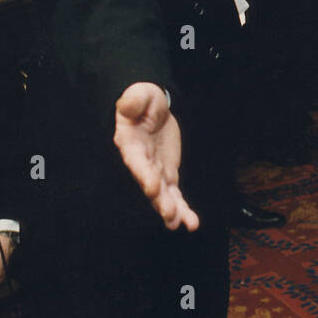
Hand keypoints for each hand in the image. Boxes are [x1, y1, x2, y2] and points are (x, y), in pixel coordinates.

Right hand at [113, 82, 199, 231]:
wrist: (153, 108)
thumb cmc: (143, 100)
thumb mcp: (140, 94)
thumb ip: (134, 100)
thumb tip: (127, 105)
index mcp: (131, 144)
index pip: (137, 161)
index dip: (144, 174)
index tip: (153, 186)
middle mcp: (141, 162)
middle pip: (150, 183)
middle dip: (159, 200)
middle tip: (170, 214)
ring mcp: (155, 170)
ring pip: (163, 194)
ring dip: (171, 209)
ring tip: (181, 224)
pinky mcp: (168, 174)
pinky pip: (175, 194)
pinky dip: (183, 208)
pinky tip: (191, 222)